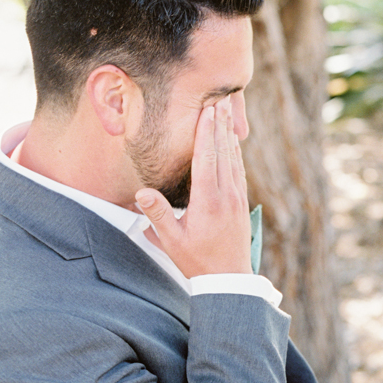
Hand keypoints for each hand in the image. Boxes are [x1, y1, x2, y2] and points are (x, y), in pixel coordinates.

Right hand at [136, 97, 253, 277]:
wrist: (229, 281)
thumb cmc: (197, 262)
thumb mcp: (172, 241)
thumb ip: (157, 216)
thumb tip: (141, 193)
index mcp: (208, 201)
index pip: (207, 158)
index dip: (206, 132)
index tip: (208, 110)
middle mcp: (227, 196)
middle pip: (224, 153)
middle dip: (220, 126)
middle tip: (221, 101)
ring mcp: (237, 199)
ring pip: (234, 160)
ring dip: (229, 136)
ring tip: (227, 115)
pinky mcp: (241, 205)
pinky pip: (239, 172)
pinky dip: (235, 154)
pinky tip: (233, 145)